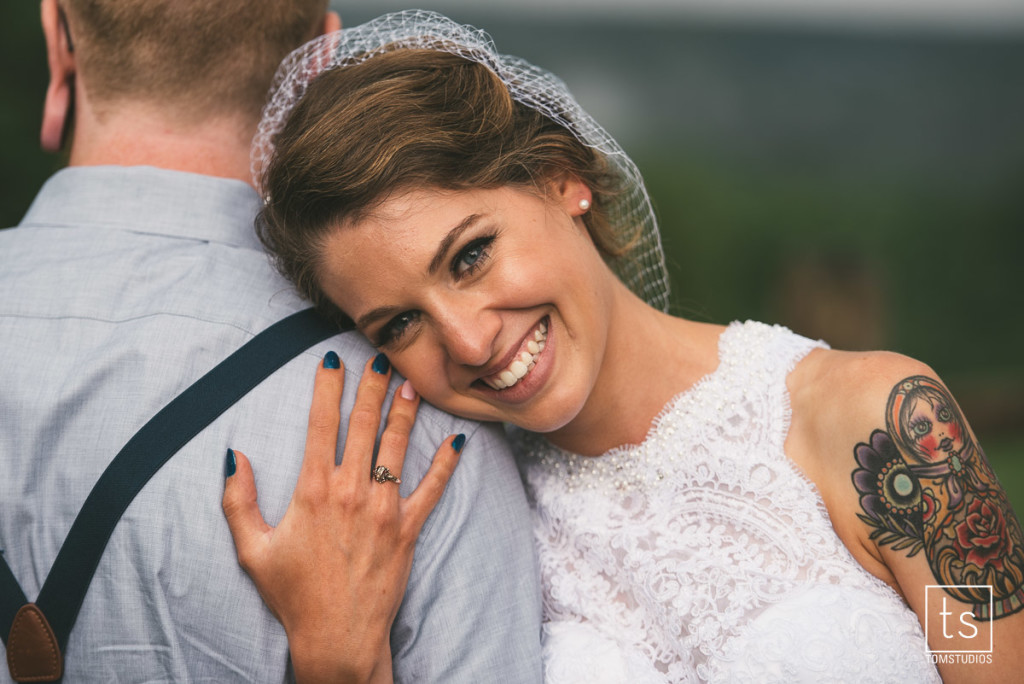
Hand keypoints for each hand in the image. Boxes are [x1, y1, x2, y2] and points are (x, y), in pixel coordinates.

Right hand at [222, 352, 461, 683]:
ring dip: (404, 411)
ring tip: (411, 381)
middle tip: (381, 357)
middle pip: (362, 425)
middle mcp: (350, 491)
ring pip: (396, 447)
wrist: (336, 637)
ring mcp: (382, 509)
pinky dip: (445, 464)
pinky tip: (456, 441)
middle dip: (371, 387)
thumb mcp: (252, 549)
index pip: (319, 425)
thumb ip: (238, 501)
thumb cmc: (292, 595)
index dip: (326, 388)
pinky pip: (431, 489)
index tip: (331, 360)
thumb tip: (233, 456)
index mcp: (312, 490)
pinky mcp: (406, 529)